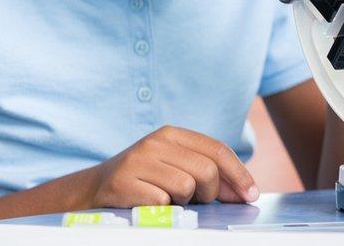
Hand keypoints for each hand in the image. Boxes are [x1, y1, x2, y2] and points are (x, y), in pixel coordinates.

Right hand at [89, 126, 258, 206]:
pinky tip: (150, 204)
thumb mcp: (174, 166)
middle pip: (206, 170)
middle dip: (210, 193)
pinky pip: (162, 203)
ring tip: (168, 199)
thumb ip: (207, 173)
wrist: (93, 189)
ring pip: (186, 187)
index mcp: (171, 134)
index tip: (250, 195)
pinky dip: (162, 210)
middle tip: (197, 200)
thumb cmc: (144, 180)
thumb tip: (242, 192)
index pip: (217, 149)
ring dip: (183, 202)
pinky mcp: (123, 182)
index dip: (239, 174)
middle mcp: (155, 142)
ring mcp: (138, 161)